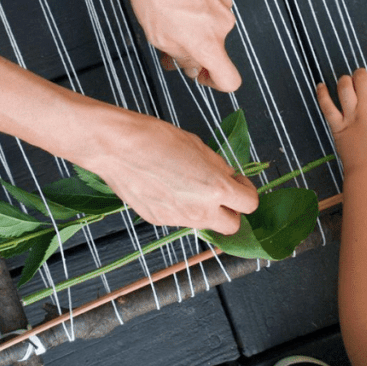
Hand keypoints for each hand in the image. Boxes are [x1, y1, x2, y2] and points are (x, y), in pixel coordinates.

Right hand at [92, 112, 258, 232]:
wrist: (117, 148)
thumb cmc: (156, 139)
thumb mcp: (198, 146)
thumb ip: (218, 167)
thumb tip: (227, 177)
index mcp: (216, 189)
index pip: (249, 205)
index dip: (246, 191)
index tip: (238, 182)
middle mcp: (199, 211)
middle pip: (232, 226)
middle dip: (230, 211)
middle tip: (220, 192)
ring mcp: (177, 219)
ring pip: (204, 224)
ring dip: (205, 210)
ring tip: (188, 186)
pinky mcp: (158, 221)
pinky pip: (179, 219)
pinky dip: (180, 208)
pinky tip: (167, 188)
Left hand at [126, 0, 241, 92]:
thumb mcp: (158, 36)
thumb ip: (181, 57)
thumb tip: (193, 67)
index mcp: (209, 43)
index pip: (230, 80)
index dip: (215, 84)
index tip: (198, 75)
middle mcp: (222, 26)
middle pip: (214, 52)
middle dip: (191, 53)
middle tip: (166, 48)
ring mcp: (222, 7)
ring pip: (209, 32)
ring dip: (189, 33)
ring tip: (164, 20)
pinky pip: (208, 14)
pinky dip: (193, 15)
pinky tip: (173, 3)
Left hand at [317, 68, 366, 177]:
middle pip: (363, 80)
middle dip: (361, 74)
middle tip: (359, 76)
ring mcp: (351, 115)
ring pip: (345, 87)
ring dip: (344, 80)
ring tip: (345, 80)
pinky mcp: (337, 125)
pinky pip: (327, 105)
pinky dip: (322, 93)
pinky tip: (320, 85)